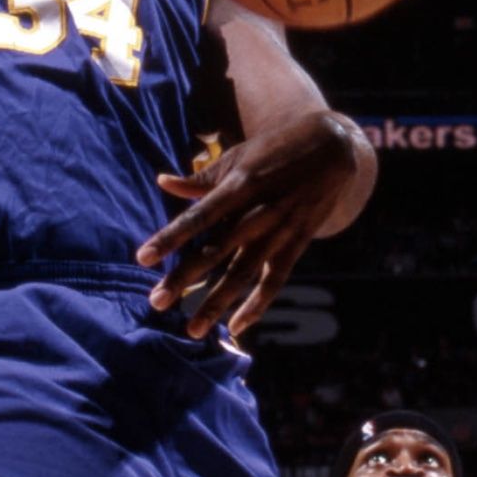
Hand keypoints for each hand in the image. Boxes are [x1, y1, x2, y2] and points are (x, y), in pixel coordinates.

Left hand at [136, 111, 368, 338]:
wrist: (334, 146)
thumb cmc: (277, 148)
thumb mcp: (239, 156)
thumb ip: (202, 178)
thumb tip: (163, 182)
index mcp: (239, 185)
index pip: (198, 216)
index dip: (170, 238)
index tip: (143, 258)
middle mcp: (258, 212)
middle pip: (215, 252)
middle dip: (184, 279)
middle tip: (156, 303)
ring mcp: (279, 230)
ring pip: (243, 273)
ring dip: (216, 302)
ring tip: (193, 330)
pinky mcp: (297, 243)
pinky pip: (275, 279)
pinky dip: (258, 304)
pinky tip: (237, 326)